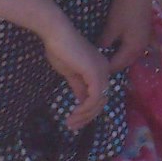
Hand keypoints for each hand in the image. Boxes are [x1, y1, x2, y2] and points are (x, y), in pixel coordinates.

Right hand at [41, 15, 112, 131]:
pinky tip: (74, 113)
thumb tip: (82, 101)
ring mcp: (101, 71)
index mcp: (100, 68)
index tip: (73, 120)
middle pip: (101, 101)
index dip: (88, 111)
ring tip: (70, 122)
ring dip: (84, 116)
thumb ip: (79, 86)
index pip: (99, 95)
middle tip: (71, 126)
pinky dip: (85, 109)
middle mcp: (104, 70)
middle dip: (87, 117)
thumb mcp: (71, 73)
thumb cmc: (61, 49)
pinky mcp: (95, 73)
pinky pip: (94, 98)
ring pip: (99, 102)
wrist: (57, 34)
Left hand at [97, 0, 154, 72]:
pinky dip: (120, 49)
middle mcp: (140, 48)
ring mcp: (142, 41)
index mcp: (133, 49)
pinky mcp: (141, 33)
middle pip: (123, 63)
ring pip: (126, 55)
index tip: (88, 68)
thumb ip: (104, 43)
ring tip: (100, 55)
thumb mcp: (112, 26)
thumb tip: (96, 53)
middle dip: (109, 64)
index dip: (102, 69)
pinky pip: (129, 47)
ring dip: (115, 57)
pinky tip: (110, 45)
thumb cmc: (125, 8)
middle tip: (93, 62)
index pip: (115, 66)